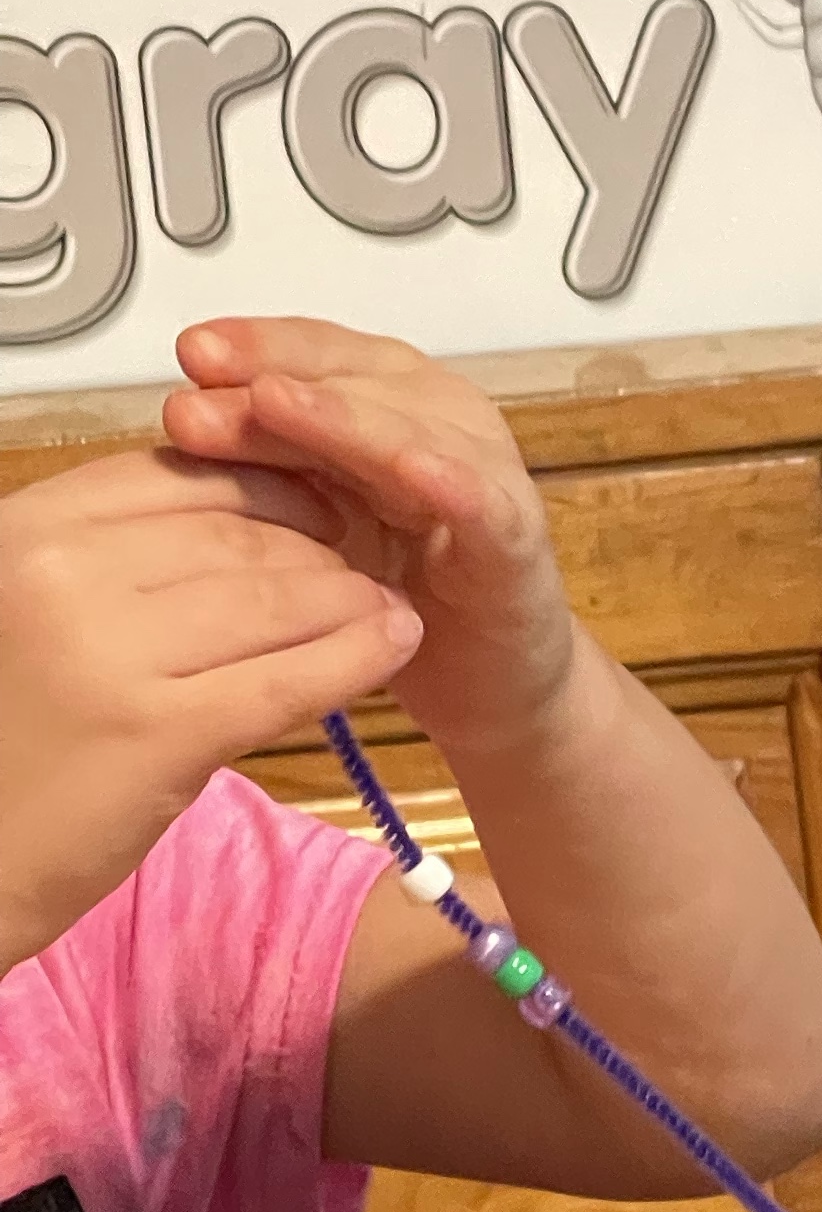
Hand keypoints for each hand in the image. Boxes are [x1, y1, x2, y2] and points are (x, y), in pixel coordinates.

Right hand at [0, 447, 419, 971]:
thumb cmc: (6, 735)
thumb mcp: (33, 610)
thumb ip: (112, 561)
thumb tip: (233, 524)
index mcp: (30, 528)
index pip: (177, 476)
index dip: (264, 487)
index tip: (314, 508)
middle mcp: (63, 572)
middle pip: (233, 532)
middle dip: (317, 545)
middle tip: (364, 562)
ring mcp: (110, 651)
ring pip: (270, 598)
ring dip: (348, 598)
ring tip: (388, 606)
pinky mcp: (160, 734)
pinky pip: (283, 681)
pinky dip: (352, 658)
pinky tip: (393, 644)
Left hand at [161, 317, 574, 762]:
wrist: (487, 679)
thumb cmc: (400, 593)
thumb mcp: (312, 521)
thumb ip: (264, 465)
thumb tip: (180, 414)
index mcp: (380, 402)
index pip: (310, 354)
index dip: (252, 347)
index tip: (189, 353)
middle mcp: (434, 418)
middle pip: (348, 381)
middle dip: (273, 380)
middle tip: (204, 387)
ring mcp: (479, 470)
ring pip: (406, 426)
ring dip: (341, 416)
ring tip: (277, 402)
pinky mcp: (515, 536)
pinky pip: (479, 500)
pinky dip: (447, 481)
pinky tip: (407, 470)